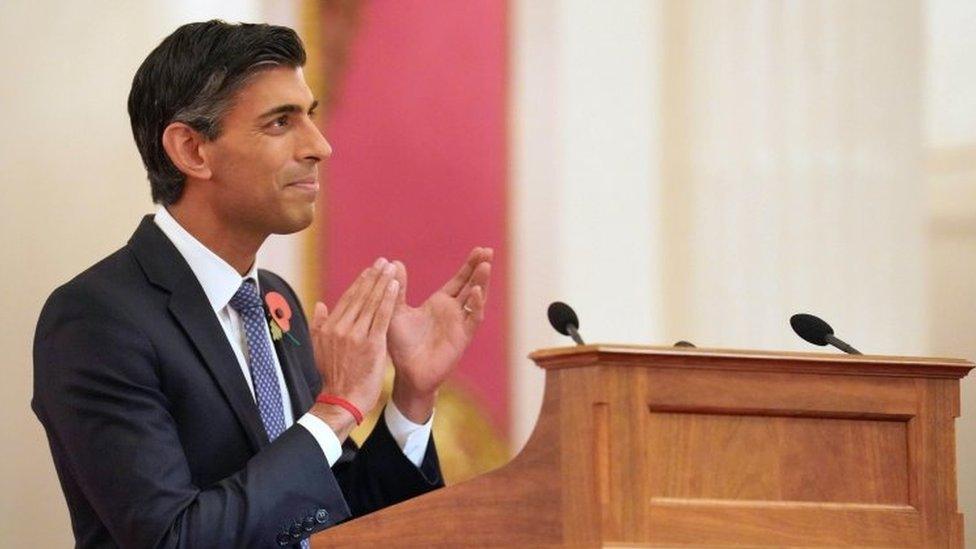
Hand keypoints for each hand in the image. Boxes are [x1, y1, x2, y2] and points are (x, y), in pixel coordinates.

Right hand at [309, 258, 398, 439]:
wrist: (340, 400)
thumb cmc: (333, 377)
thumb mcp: (319, 348)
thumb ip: (319, 324)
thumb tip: (320, 304)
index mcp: (329, 327)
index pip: (348, 298)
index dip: (360, 282)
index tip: (370, 269)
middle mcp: (341, 327)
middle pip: (360, 296)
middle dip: (373, 276)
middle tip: (384, 261)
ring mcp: (356, 335)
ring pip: (371, 303)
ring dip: (383, 283)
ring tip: (391, 268)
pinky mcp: (372, 344)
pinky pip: (382, 316)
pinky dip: (389, 299)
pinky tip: (395, 286)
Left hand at [388, 247, 492, 421]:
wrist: (407, 373)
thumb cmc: (401, 345)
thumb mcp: (396, 311)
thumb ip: (397, 288)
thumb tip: (394, 262)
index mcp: (440, 303)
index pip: (459, 280)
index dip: (469, 265)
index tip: (479, 249)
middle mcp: (453, 311)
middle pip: (472, 285)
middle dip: (480, 268)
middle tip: (488, 251)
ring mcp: (460, 324)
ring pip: (476, 299)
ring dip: (481, 283)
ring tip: (486, 265)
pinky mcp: (462, 338)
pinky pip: (472, 319)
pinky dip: (476, 305)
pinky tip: (476, 291)